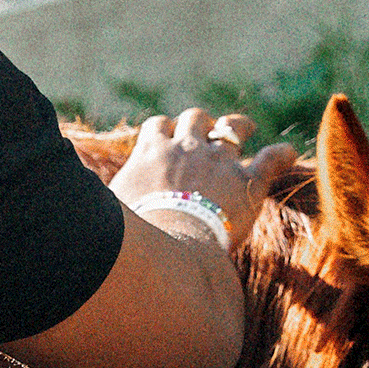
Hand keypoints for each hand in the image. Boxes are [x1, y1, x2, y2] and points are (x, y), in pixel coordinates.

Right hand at [109, 108, 295, 249]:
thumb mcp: (108, 208)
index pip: (157, 126)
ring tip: (244, 130)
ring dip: (238, 127)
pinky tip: (288, 154)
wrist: (165, 250)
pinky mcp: (248, 182)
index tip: (167, 141)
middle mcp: (187, 146)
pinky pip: (272, 158)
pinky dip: (281, 155)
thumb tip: (80, 194)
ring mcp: (220, 161)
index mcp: (151, 151)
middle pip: (195, 117)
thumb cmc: (131, 235)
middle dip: (201, 123)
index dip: (164, 131)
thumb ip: (103, 194)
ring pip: (234, 126)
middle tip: (206, 135)